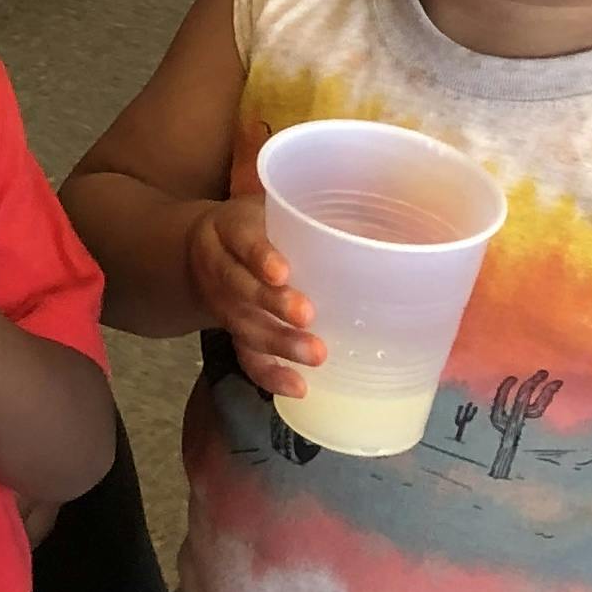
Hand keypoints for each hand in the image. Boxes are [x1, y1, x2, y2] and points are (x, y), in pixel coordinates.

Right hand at [185, 193, 326, 394]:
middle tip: (308, 315)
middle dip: (273, 304)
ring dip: (279, 344)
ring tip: (317, 356)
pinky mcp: (234, 332)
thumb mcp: (271, 203)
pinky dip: (270, 375)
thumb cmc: (259, 224)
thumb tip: (386, 219)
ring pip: (246, 326)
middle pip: (241, 288)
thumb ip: (312, 210)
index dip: (260, 256)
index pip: (242, 239)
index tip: (282, 271)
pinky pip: (247, 356)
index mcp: (231, 228)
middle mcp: (221, 267)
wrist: (205, 248)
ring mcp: (224, 304)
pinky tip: (299, 388)